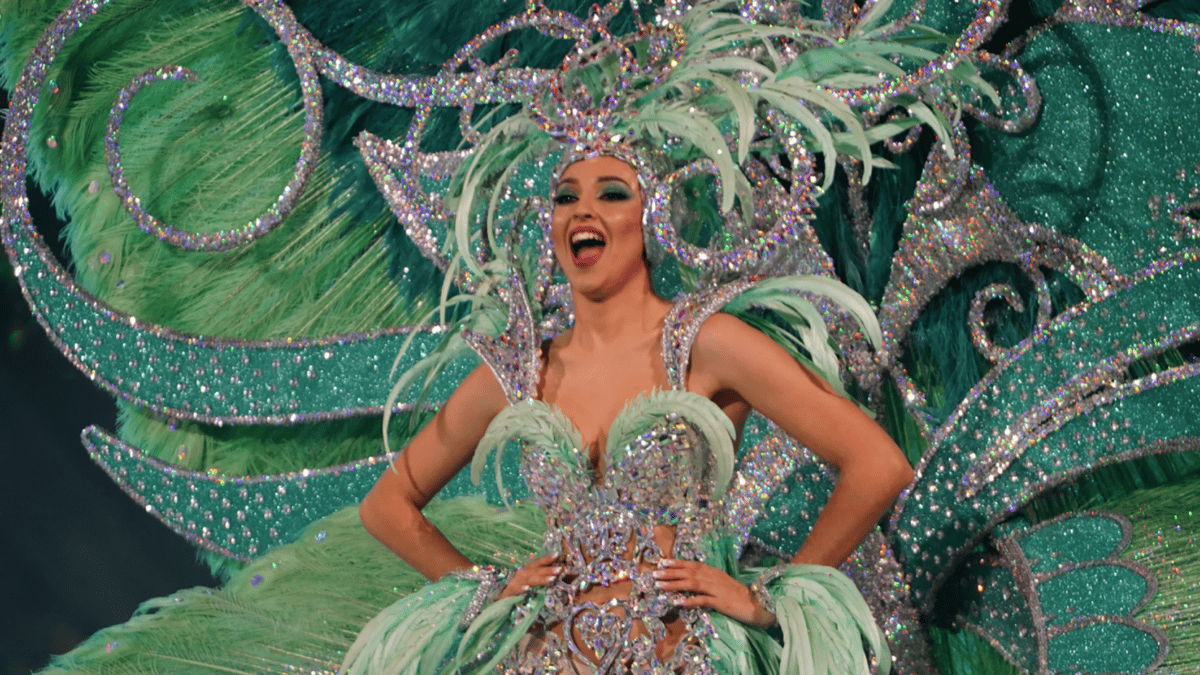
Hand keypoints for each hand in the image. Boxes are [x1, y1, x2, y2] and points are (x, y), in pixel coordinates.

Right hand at [498, 554, 562, 598]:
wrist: (496, 597)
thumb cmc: (515, 587)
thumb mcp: (527, 580)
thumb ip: (538, 576)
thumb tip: (555, 571)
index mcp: (525, 570)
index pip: (537, 563)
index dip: (547, 559)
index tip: (557, 554)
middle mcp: (520, 574)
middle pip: (535, 571)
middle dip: (547, 570)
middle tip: (560, 569)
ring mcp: (514, 582)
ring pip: (528, 580)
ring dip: (540, 579)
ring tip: (551, 579)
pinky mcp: (507, 593)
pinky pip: (514, 590)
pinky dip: (520, 589)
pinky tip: (527, 589)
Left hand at [652, 558, 775, 627]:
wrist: (758, 603)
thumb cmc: (738, 594)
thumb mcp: (721, 583)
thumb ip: (707, 580)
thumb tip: (691, 579)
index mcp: (713, 572)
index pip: (692, 564)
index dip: (676, 563)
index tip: (662, 562)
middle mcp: (713, 577)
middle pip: (688, 572)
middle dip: (670, 572)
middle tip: (654, 573)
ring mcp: (717, 589)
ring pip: (692, 584)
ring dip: (674, 584)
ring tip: (660, 585)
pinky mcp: (721, 602)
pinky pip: (702, 600)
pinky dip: (690, 600)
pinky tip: (678, 602)